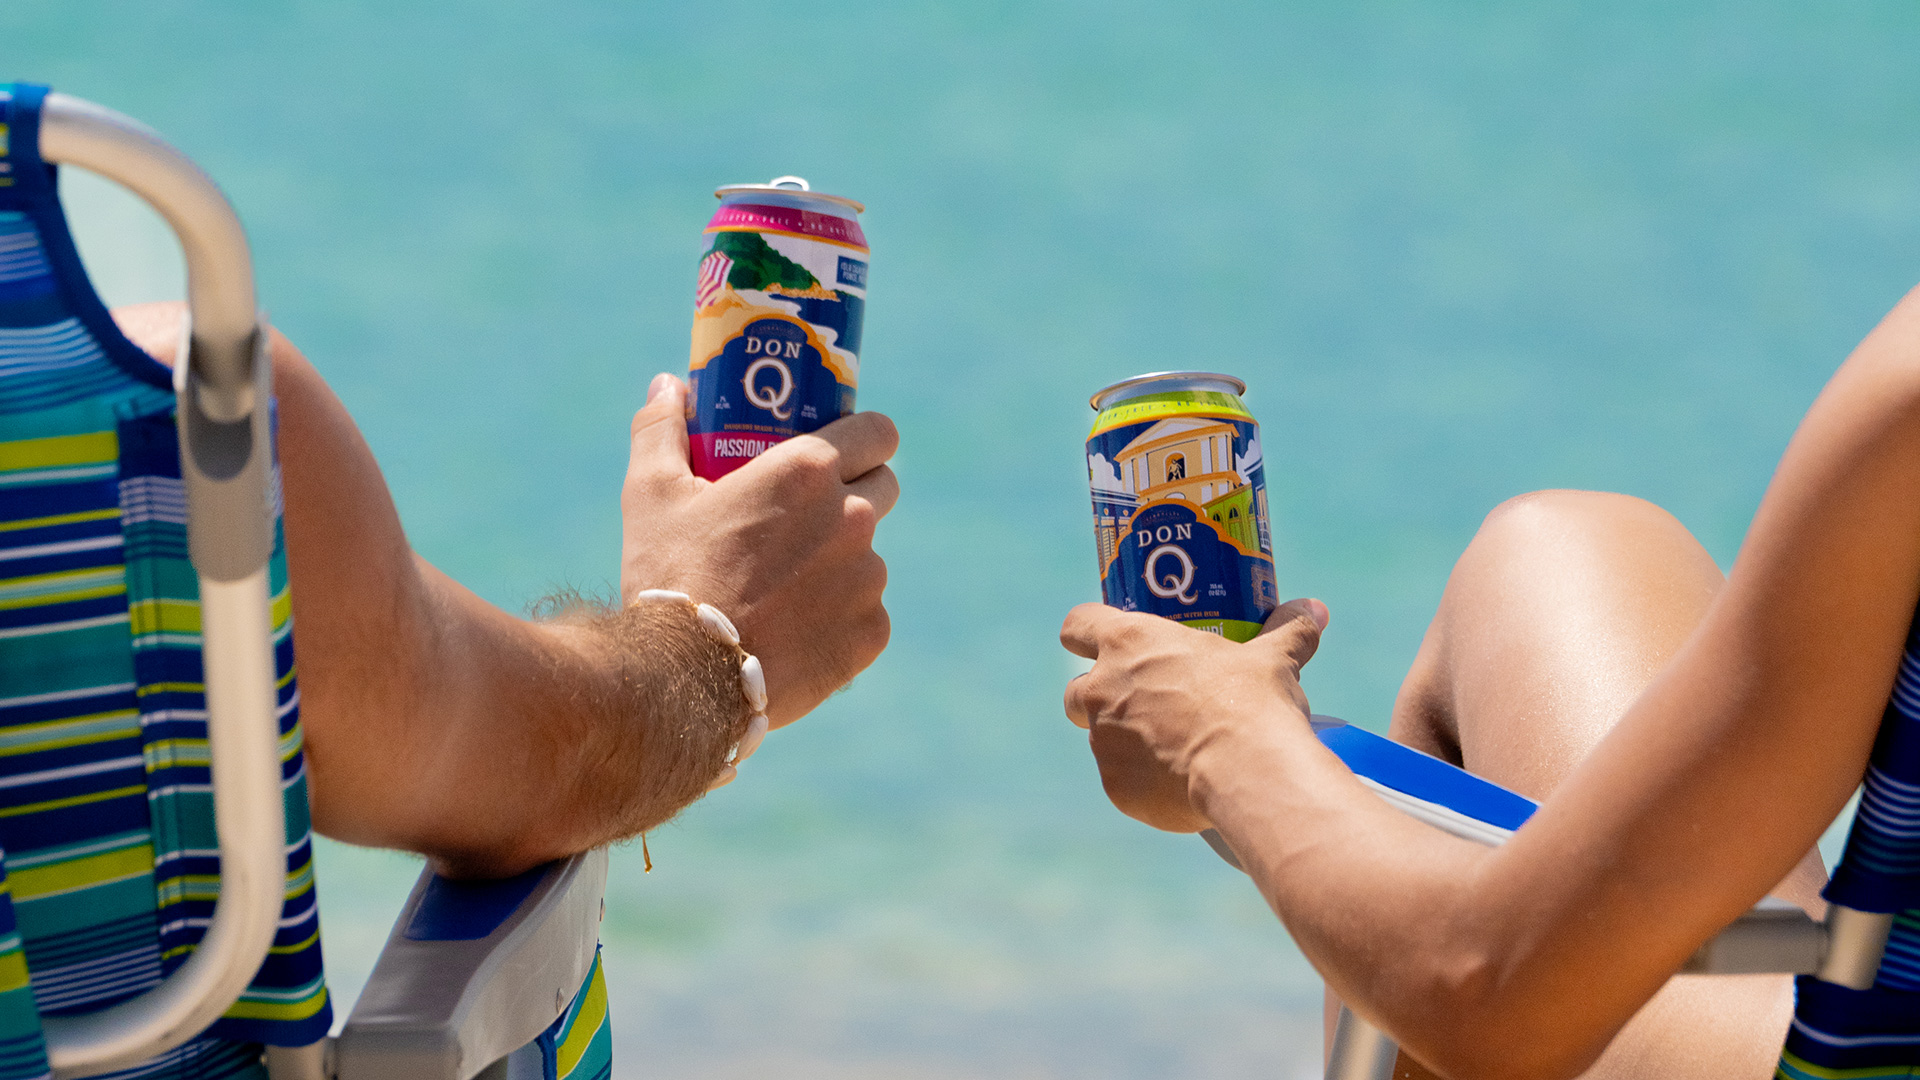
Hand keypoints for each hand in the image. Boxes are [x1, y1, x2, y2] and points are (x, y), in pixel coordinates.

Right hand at [622, 374, 898, 726]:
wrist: (684, 679)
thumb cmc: (668, 575)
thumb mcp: (650, 494)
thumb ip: (661, 429)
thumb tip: (667, 386)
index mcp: (810, 471)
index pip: (879, 431)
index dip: (865, 438)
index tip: (845, 451)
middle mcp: (853, 517)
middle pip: (884, 486)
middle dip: (856, 492)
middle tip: (808, 517)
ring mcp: (869, 578)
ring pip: (869, 555)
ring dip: (841, 561)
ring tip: (786, 587)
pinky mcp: (873, 633)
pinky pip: (867, 612)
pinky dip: (840, 618)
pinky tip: (796, 630)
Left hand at [1060, 598, 1328, 831]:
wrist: (1246, 770)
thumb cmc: (1253, 701)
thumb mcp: (1274, 659)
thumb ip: (1289, 630)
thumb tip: (1314, 608)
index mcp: (1128, 643)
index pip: (1077, 624)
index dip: (1085, 632)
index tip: (1101, 640)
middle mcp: (1101, 689)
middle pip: (1076, 690)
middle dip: (1099, 697)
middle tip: (1142, 702)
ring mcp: (1103, 742)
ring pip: (1099, 739)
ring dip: (1125, 741)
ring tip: (1172, 747)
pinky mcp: (1115, 787)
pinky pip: (1122, 781)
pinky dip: (1143, 782)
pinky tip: (1180, 784)